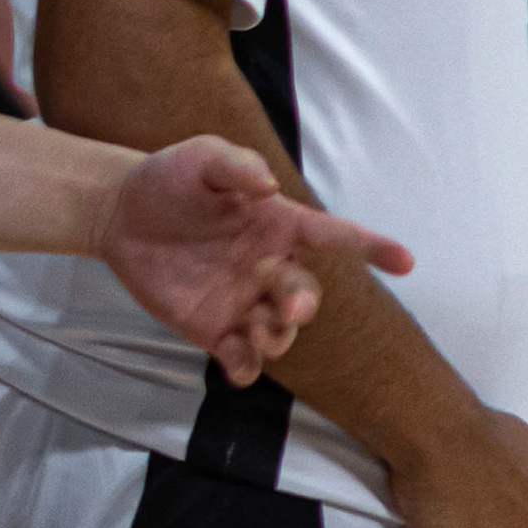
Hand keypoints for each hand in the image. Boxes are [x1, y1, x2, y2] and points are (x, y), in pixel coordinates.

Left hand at [99, 137, 414, 383]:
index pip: (336, 236)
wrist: (122, 214)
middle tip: (289, 307)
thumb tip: (268, 184)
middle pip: (307, 293)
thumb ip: (235, 165)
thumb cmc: (172, 178)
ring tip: (256, 335)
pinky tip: (237, 369)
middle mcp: (271, 267)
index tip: (405, 262)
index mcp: (281, 225)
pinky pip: (242, 359)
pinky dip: (246, 370)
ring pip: (281, 332)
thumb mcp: (201, 158)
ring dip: (278, 338)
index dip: (372, 247)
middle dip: (305, 304)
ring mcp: (244, 301)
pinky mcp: (214, 329)